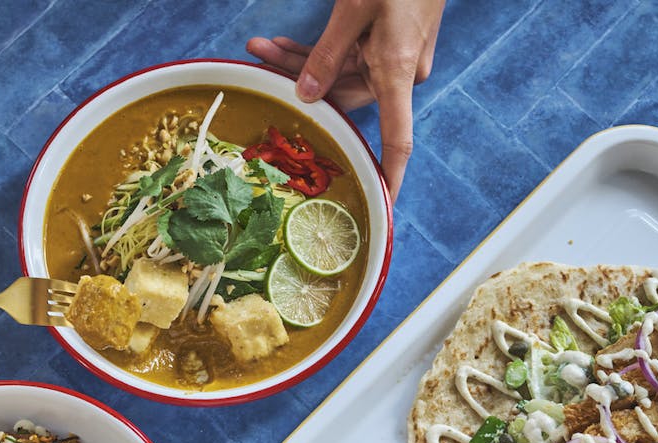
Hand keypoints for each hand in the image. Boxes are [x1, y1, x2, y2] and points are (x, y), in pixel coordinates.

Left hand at [246, 0, 446, 199]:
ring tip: (261, 45)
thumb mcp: (355, 10)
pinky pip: (349, 57)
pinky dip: (320, 52)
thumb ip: (327, 54)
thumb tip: (306, 97)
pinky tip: (284, 44)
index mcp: (398, 73)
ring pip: (340, 75)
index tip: (383, 207)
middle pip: (344, 97)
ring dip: (300, 63)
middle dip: (299, 83)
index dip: (390, 177)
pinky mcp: (389, 45)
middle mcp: (400, 74)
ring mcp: (394, 60)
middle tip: (258, 60)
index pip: (396, 140)